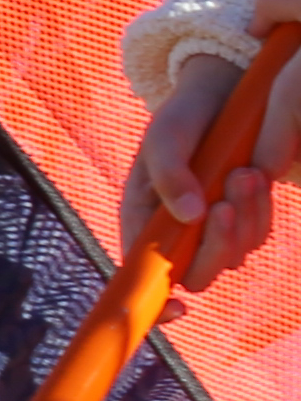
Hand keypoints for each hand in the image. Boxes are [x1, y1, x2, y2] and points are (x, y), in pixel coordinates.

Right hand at [138, 0, 300, 280]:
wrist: (225, 93)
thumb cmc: (185, 114)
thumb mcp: (167, 135)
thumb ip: (169, 172)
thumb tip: (188, 218)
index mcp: (141, 216)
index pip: (140, 272)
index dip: (154, 300)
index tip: (179, 307)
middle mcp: (172, 230)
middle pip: (195, 273)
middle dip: (216, 244)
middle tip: (225, 202)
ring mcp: (207, 227)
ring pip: (230, 256)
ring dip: (243, 219)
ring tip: (245, 171)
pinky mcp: (240, 219)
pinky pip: (256, 236)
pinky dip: (259, 211)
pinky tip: (255, 174)